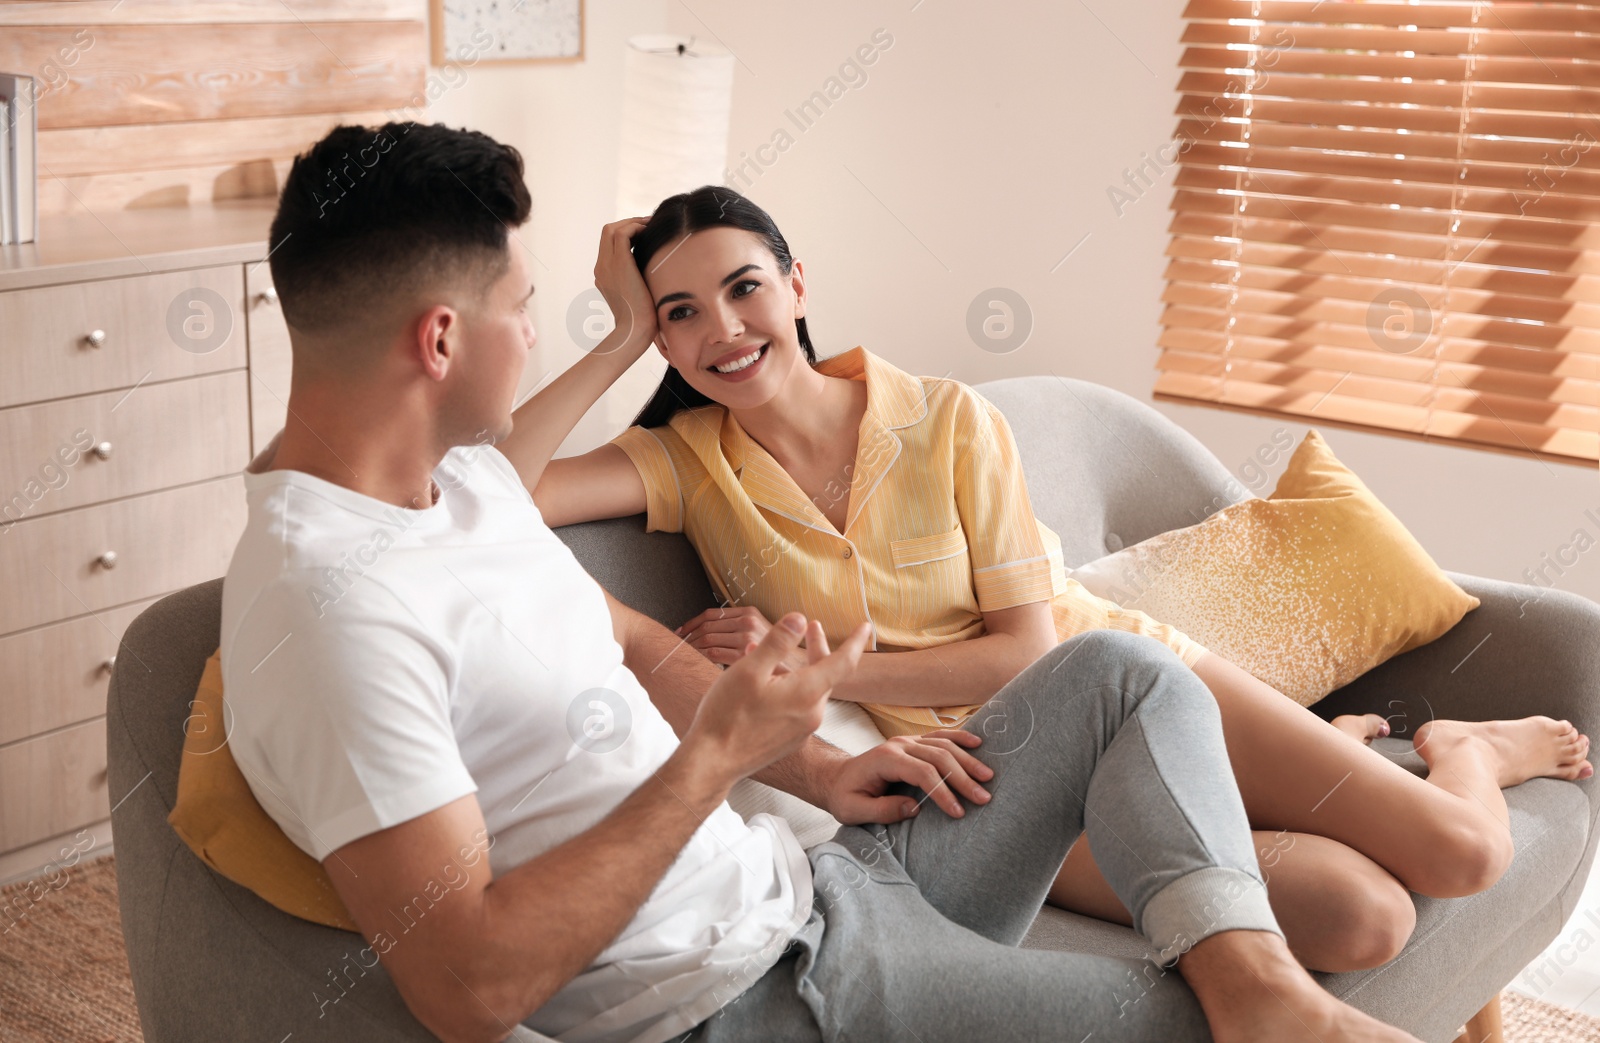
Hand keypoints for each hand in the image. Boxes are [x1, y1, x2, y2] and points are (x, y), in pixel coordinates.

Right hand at [593, 217, 657, 351]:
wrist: (635, 330)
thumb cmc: (641, 319)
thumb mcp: (638, 296)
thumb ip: (639, 281)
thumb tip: (653, 273)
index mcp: (604, 275)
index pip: (608, 244)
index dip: (624, 234)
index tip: (643, 234)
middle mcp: (601, 267)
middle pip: (606, 232)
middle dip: (627, 224)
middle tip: (646, 225)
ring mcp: (607, 265)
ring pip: (611, 229)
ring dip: (632, 223)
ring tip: (649, 225)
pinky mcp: (618, 264)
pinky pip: (622, 234)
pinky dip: (635, 228)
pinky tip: (649, 232)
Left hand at [677, 606, 804, 672]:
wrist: (798, 669)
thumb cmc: (777, 656)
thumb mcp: (760, 632)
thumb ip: (738, 628)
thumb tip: (707, 630)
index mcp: (749, 612)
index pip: (711, 613)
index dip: (692, 623)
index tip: (680, 631)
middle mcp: (747, 622)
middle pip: (706, 626)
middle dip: (688, 636)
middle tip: (676, 645)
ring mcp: (746, 638)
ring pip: (707, 639)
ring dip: (691, 647)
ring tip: (682, 654)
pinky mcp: (743, 655)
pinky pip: (712, 654)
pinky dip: (700, 657)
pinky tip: (694, 662)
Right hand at [684, 614, 871, 785]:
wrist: (713, 762)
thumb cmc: (728, 716)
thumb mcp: (750, 670)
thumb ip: (778, 642)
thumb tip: (799, 619)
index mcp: (807, 693)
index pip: (844, 661)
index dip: (855, 641)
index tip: (865, 626)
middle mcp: (812, 713)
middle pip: (825, 673)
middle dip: (818, 647)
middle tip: (812, 626)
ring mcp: (802, 729)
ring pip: (808, 689)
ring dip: (796, 668)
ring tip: (766, 653)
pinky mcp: (789, 739)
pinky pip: (797, 706)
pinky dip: (789, 687)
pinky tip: (763, 682)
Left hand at [826, 729, 993, 824]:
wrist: (836, 777)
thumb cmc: (845, 796)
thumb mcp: (853, 810)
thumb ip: (882, 810)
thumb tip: (915, 808)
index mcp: (885, 760)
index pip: (922, 773)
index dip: (943, 791)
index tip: (958, 812)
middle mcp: (899, 745)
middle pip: (939, 757)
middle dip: (963, 778)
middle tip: (983, 798)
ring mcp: (907, 741)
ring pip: (944, 745)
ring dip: (968, 760)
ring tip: (988, 777)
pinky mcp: (914, 743)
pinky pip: (941, 736)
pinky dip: (960, 738)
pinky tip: (978, 743)